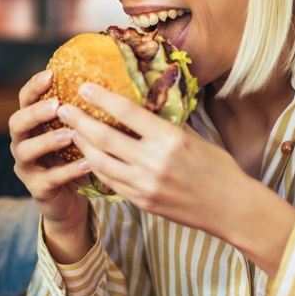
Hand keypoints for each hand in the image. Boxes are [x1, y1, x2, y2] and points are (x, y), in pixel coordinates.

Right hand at [9, 70, 92, 246]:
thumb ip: (80, 114)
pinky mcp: (37, 188)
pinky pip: (50, 178)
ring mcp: (27, 167)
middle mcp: (22, 143)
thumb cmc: (74, 159)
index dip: (33, 87)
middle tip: (56, 107)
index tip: (49, 74)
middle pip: (16, 123)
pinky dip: (68, 170)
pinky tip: (87, 163)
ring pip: (26, 151)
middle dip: (35, 113)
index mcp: (31, 125)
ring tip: (70, 135)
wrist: (70, 201)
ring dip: (48, 141)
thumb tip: (106, 85)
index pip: (24, 100)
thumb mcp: (75, 133)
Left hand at [58, 84, 294, 273]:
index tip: (84, 87)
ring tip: (72, 132)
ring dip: (82, 145)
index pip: (127, 112)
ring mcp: (145, 185)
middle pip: (104, 137)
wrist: (231, 208)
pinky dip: (97, 168)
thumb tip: (138, 107)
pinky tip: (89, 157)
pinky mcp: (142, 202)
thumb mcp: (193, 138)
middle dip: (79, 121)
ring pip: (100, 163)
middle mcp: (153, 161)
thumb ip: (163, 125)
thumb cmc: (217, 167)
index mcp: (169, 139)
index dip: (101, 98)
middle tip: (63, 109)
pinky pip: (111, 182)